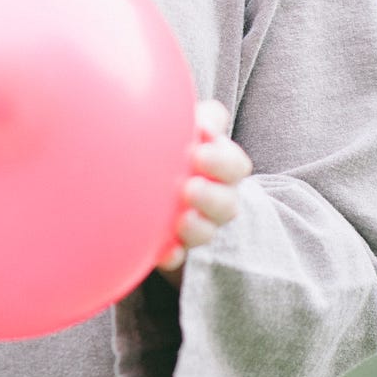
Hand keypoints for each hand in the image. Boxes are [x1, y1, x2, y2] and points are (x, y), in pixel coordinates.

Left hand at [156, 99, 252, 277]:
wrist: (143, 177)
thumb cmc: (172, 143)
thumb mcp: (185, 124)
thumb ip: (199, 117)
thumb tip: (204, 122)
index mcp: (220, 167)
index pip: (234, 166)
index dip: (221, 161)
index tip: (197, 151)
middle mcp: (215, 198)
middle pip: (227, 204)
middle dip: (212, 197)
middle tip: (189, 188)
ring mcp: (197, 224)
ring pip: (207, 233)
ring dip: (198, 228)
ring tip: (181, 220)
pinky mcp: (175, 246)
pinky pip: (178, 258)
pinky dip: (172, 256)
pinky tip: (162, 252)